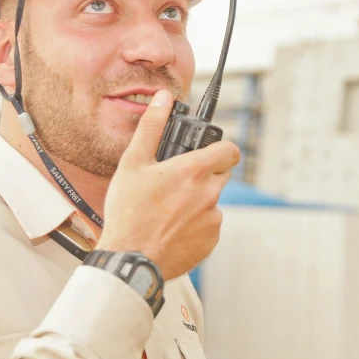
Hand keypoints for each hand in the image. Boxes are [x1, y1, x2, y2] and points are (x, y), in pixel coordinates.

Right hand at [96, 90, 240, 279]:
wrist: (130, 258)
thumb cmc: (129, 212)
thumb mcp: (133, 163)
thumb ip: (152, 127)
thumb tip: (163, 99)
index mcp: (195, 171)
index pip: (230, 150)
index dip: (220, 148)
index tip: (207, 152)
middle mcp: (210, 194)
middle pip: (220, 174)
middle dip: (204, 174)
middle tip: (177, 181)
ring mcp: (213, 219)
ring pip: (213, 201)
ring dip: (198, 200)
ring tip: (168, 208)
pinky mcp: (211, 241)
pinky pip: (209, 224)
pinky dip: (196, 224)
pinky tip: (172, 227)